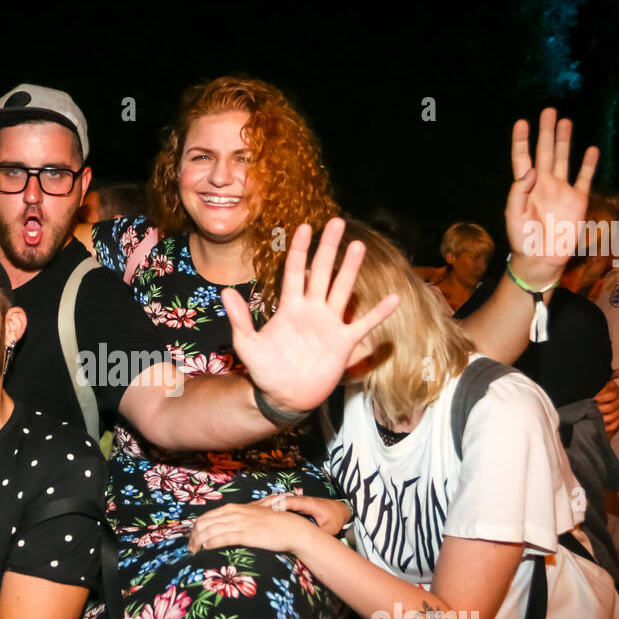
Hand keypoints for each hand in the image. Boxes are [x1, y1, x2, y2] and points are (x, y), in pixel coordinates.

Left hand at [188, 503, 314, 555]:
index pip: (206, 517)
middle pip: (203, 524)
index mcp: (233, 508)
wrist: (291, 528)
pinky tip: (205, 549)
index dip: (195, 529)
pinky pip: (222, 538)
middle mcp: (233, 513)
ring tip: (194, 552)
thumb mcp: (251, 516)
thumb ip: (238, 519)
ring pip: (209, 531)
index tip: (192, 540)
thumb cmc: (272, 524)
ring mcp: (239, 523)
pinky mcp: (245, 535)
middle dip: (193, 537)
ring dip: (198, 543)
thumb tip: (227, 526)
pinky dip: (211, 543)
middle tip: (190, 549)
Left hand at [224, 218, 399, 413]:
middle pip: (321, 272)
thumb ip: (239, 319)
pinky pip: (364, 324)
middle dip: (328, 247)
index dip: (300, 249)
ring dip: (350, 269)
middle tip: (336, 222)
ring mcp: (329, 324)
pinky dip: (378, 313)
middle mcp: (312, 310)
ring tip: (357, 246)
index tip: (305, 226)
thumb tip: (225, 292)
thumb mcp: (247, 345)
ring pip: (342, 289)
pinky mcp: (344, 342)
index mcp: (290, 307)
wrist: (285, 397)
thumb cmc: (265, 372)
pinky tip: (393, 298)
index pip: (295, 271)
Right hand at [255, 493, 350, 532]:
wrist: (341, 509)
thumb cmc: (335, 518)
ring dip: (262, 504)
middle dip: (263, 504)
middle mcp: (299, 500)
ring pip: (276, 500)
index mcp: (308, 503)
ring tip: (247, 510)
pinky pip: (277, 503)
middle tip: (248, 510)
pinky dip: (266, 506)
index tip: (262, 510)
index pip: (289, 502)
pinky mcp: (294, 504)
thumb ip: (322, 533)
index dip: (275, 505)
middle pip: (278, 499)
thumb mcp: (331, 528)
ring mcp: (296, 500)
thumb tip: (314, 540)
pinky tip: (255, 511)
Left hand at [504, 109, 599, 287]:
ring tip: (566, 121)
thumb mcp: (513, 216)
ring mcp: (562, 190)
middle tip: (549, 111)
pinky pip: (585, 178)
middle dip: (546, 132)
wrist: (541, 259)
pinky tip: (592, 149)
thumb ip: (518, 192)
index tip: (522, 122)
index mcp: (526, 187)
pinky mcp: (578, 200)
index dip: (521, 141)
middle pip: (545, 152)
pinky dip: (589, 164)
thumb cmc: (522, 239)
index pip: (522, 158)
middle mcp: (544, 184)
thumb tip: (531, 170)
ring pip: (564, 159)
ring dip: (565, 141)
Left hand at [593, 369, 618, 433]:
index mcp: (618, 392)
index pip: (612, 395)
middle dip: (600, 408)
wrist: (598, 403)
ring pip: (613, 416)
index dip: (602, 397)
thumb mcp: (601, 384)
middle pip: (612, 407)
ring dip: (602, 418)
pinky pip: (615, 425)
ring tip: (592, 418)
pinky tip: (601, 427)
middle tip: (590, 410)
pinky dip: (608, 427)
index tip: (593, 399)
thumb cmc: (598, 392)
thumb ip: (609, 377)